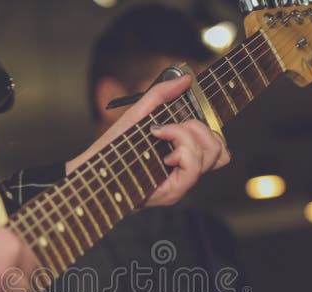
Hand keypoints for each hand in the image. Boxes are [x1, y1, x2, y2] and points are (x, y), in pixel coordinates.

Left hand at [67, 75, 229, 206]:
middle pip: (220, 150)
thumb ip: (161, 95)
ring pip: (210, 155)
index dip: (210, 128)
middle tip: (167, 128)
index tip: (186, 116)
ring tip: (160, 136)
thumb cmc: (113, 147)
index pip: (219, 146)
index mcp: (183, 155)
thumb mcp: (138, 114)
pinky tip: (163, 151)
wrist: (91, 170)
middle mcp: (185, 172)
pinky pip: (193, 168)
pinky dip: (181, 150)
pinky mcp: (172, 193)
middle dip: (197, 128)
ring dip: (186, 136)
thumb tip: (186, 78)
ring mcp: (181, 183)